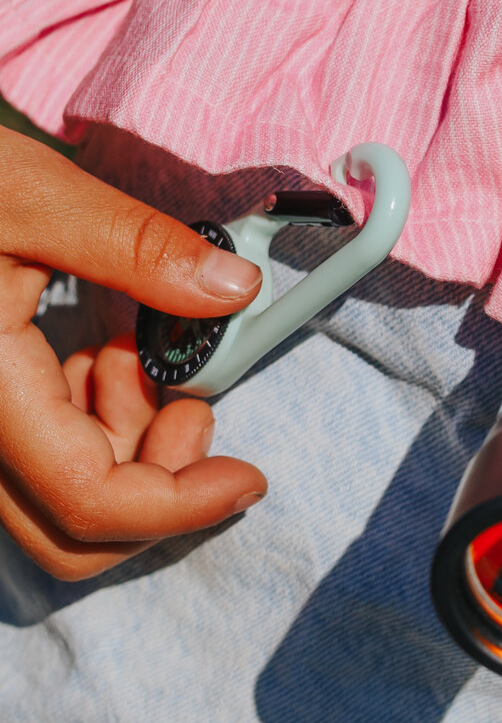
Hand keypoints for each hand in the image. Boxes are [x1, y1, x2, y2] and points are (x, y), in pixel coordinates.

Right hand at [0, 127, 267, 578]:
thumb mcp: (29, 193)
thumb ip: (134, 245)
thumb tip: (233, 288)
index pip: (89, 500)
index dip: (183, 505)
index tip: (251, 475)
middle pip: (74, 529)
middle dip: (159, 481)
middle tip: (191, 398)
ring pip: (57, 504)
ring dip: (126, 449)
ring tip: (128, 353)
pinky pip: (37, 464)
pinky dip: (90, 428)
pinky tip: (95, 356)